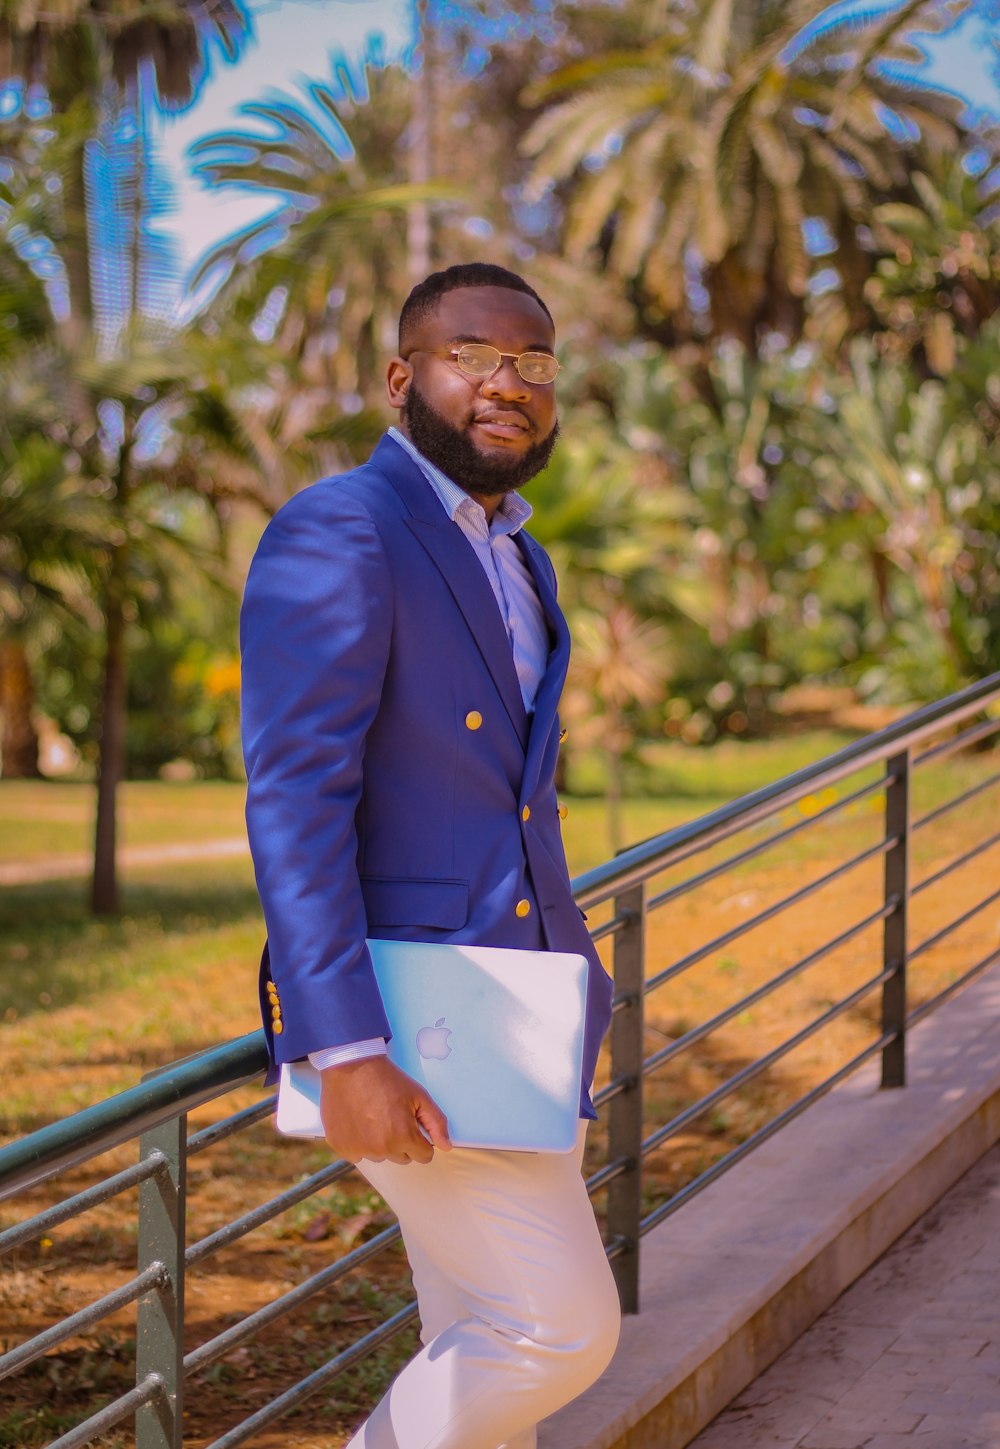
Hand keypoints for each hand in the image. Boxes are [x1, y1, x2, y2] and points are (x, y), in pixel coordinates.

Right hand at [319, 1055, 451, 1164]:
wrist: (351, 1066)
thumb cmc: (388, 1079)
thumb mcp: (419, 1095)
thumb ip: (437, 1123)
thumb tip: (446, 1146)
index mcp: (403, 1137)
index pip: (424, 1156)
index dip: (421, 1140)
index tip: (412, 1124)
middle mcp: (381, 1149)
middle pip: (402, 1158)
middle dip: (401, 1142)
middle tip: (391, 1116)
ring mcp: (359, 1150)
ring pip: (379, 1156)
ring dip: (379, 1143)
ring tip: (373, 1116)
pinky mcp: (341, 1147)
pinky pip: (358, 1155)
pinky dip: (359, 1142)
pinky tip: (358, 1121)